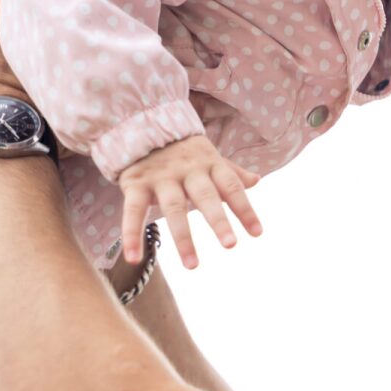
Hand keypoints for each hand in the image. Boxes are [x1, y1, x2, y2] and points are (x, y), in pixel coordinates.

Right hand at [118, 135, 262, 268]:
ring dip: (183, 238)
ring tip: (192, 266)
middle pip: (205, 197)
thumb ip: (231, 172)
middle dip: (218, 221)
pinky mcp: (136, 183)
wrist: (141, 124)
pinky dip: (132, 235)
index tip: (257, 233)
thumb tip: (256, 180)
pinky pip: (133, 211)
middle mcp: (188, 171)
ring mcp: (161, 177)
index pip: (232, 187)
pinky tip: (134, 259)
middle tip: (231, 245)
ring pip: (173, 208)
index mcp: (210, 164)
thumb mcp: (209, 157)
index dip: (246, 209)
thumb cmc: (183, 150)